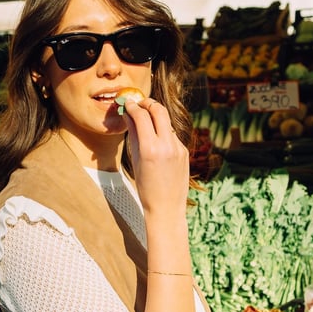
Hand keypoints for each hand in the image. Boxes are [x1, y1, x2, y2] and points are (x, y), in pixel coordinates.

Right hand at [121, 97, 189, 214]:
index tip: (128, 104)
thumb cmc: (146, 188)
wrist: (166, 207)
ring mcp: (178, 148)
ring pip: (166, 122)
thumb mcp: (136, 161)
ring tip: (145, 123)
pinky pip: (172, 136)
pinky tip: (157, 144)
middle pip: (159, 110)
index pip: (141, 116)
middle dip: (148, 103)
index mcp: (150, 149)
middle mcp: (167, 145)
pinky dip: (163, 133)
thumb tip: (128, 116)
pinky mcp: (185, 152)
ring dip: (156, 118)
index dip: (133, 106)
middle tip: (139, 104)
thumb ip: (133, 135)